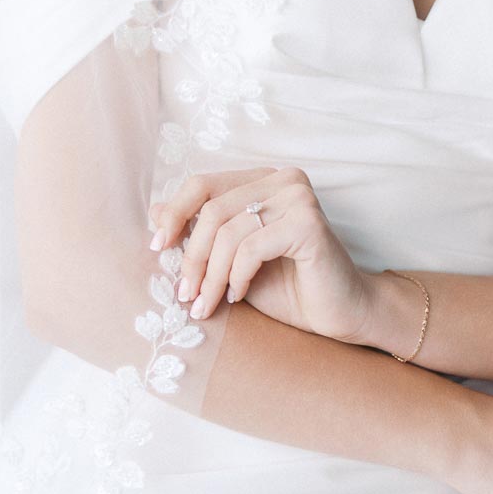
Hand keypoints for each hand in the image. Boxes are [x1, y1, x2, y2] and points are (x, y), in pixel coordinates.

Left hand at [148, 166, 371, 340]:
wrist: (339, 314)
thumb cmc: (287, 287)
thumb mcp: (231, 260)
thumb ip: (200, 233)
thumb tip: (152, 210)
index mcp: (263, 180)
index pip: (203, 183)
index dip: (175, 213)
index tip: (156, 248)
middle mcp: (283, 179)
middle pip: (211, 209)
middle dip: (191, 257)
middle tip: (184, 296)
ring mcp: (298, 197)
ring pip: (228, 231)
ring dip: (209, 276)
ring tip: (205, 305)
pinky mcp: (308, 223)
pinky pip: (251, 248)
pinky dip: (237, 277)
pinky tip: (238, 296)